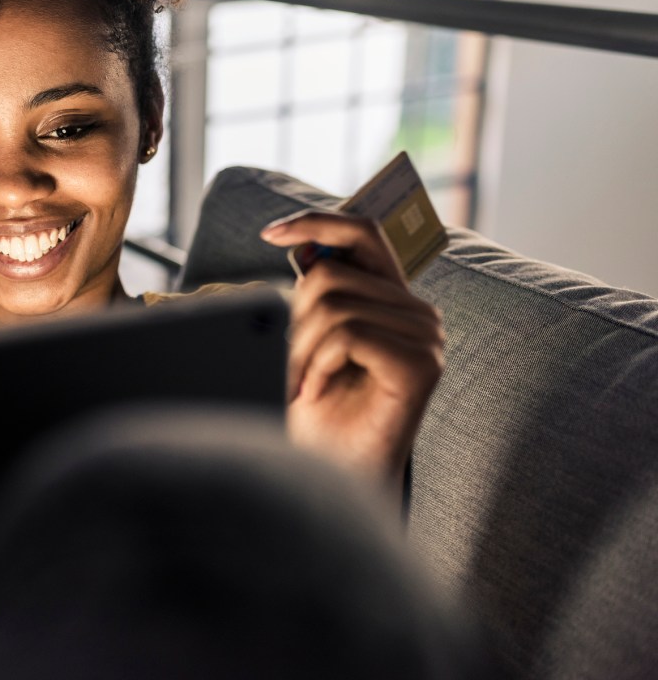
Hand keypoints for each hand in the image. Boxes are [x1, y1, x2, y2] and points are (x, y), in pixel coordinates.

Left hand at [260, 211, 444, 493]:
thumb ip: (314, 294)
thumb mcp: (305, 341)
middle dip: (290, 321)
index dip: (318, 222)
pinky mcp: (422, 364)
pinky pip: (348, 335)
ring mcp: (425, 337)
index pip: (363, 232)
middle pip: (329, 276)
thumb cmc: (315, 413)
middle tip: (285, 368)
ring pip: (334, 307)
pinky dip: (317, 364)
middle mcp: (415, 311)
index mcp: (389, 297)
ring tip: (298, 386)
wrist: (329, 474)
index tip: (270, 232)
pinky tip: (315, 393)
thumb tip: (299, 251)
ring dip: (298, 351)